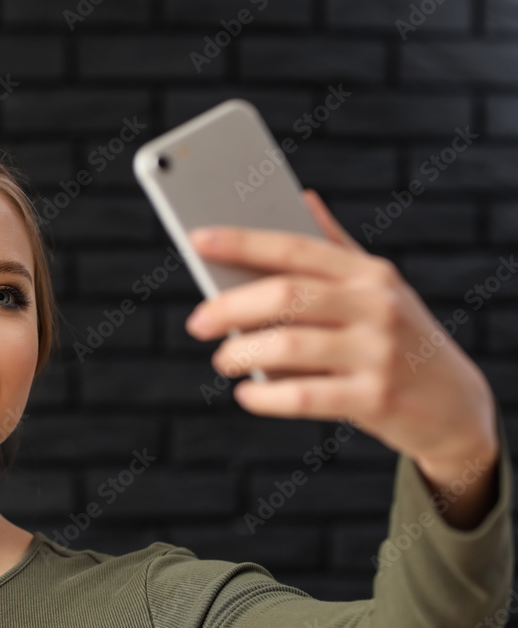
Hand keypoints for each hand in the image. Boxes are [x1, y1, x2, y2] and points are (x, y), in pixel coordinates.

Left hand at [184, 190, 498, 483]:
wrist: (456, 406)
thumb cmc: (400, 339)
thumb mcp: (378, 288)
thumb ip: (336, 246)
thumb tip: (303, 196)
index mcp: (369, 273)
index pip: (294, 247)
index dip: (242, 241)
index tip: (197, 239)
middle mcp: (376, 305)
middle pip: (284, 295)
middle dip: (228, 307)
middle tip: (197, 323)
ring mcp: (378, 352)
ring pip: (287, 346)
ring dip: (241, 355)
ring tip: (223, 361)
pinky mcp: (376, 399)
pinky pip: (302, 396)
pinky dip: (265, 396)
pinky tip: (248, 394)